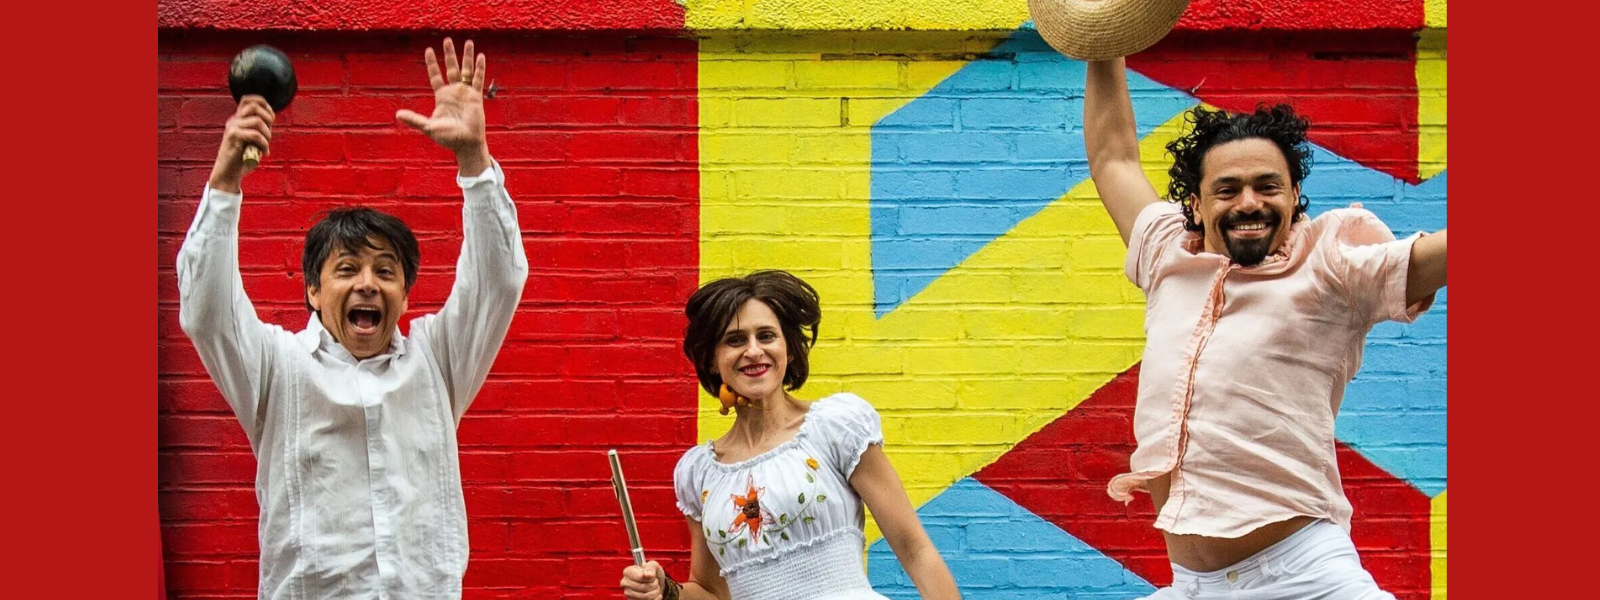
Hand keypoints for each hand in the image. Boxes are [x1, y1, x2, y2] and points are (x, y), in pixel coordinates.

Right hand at [208, 95, 273, 193]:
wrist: (228, 174)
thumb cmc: (242, 159)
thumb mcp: (252, 140)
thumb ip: (258, 129)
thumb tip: (270, 119)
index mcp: (238, 119)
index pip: (249, 99)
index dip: (265, 105)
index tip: (271, 120)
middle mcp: (234, 120)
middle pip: (254, 105)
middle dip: (268, 118)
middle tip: (269, 134)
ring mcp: (232, 127)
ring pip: (257, 121)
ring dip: (267, 135)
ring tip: (266, 146)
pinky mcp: (233, 137)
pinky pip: (255, 135)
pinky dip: (264, 144)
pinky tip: (264, 152)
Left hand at [395, 37, 490, 173]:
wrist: (465, 144)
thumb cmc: (448, 137)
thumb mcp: (429, 127)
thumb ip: (414, 119)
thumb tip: (397, 115)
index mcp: (442, 97)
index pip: (435, 75)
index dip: (432, 63)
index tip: (428, 50)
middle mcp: (454, 92)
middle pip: (451, 68)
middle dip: (449, 54)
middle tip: (447, 40)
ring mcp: (465, 93)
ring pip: (466, 70)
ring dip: (467, 56)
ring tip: (468, 42)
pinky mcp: (476, 97)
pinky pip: (478, 79)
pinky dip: (479, 68)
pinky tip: (481, 56)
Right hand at [620, 561, 665, 599]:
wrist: (655, 584)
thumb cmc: (652, 574)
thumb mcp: (653, 566)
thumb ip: (650, 567)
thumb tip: (648, 574)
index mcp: (628, 572)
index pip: (640, 577)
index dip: (650, 578)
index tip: (652, 576)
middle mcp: (625, 583)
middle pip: (644, 587)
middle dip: (654, 585)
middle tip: (655, 582)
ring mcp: (628, 594)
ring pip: (646, 596)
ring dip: (655, 592)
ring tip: (655, 588)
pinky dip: (655, 599)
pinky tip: (655, 595)